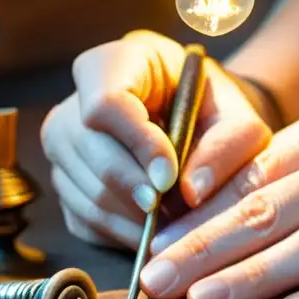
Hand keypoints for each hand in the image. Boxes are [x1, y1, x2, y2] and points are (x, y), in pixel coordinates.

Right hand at [40, 30, 272, 249]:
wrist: (190, 121)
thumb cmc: (212, 112)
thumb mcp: (236, 118)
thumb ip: (226, 147)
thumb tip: (193, 193)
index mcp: (113, 64)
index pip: (106, 104)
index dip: (136, 144)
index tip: (169, 177)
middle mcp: (73, 103)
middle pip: (92, 155)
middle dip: (138, 192)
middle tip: (179, 215)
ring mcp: (61, 147)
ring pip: (87, 194)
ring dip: (135, 220)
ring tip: (175, 225)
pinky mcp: (63, 184)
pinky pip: (84, 221)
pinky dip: (122, 234)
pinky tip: (154, 229)